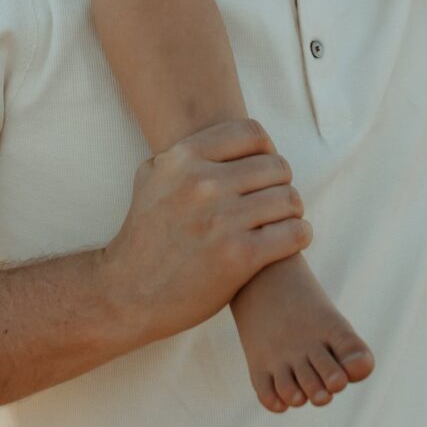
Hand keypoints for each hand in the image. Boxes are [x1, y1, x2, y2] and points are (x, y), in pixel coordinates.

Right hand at [100, 119, 309, 346]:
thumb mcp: (150, 177)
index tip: (264, 170)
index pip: (252, 133)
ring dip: (293, 210)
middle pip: (276, 166)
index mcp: (184, 158)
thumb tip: (221, 138)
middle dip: (282, 183)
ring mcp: (222, 220)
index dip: (266, 150)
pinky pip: (294, 233)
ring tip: (284, 220)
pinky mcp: (239, 256)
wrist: (127, 293)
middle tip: (276, 201)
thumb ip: (183, 153)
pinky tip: (291, 239)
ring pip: (289, 199)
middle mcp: (203, 184)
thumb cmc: (144, 235)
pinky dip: (299, 235)